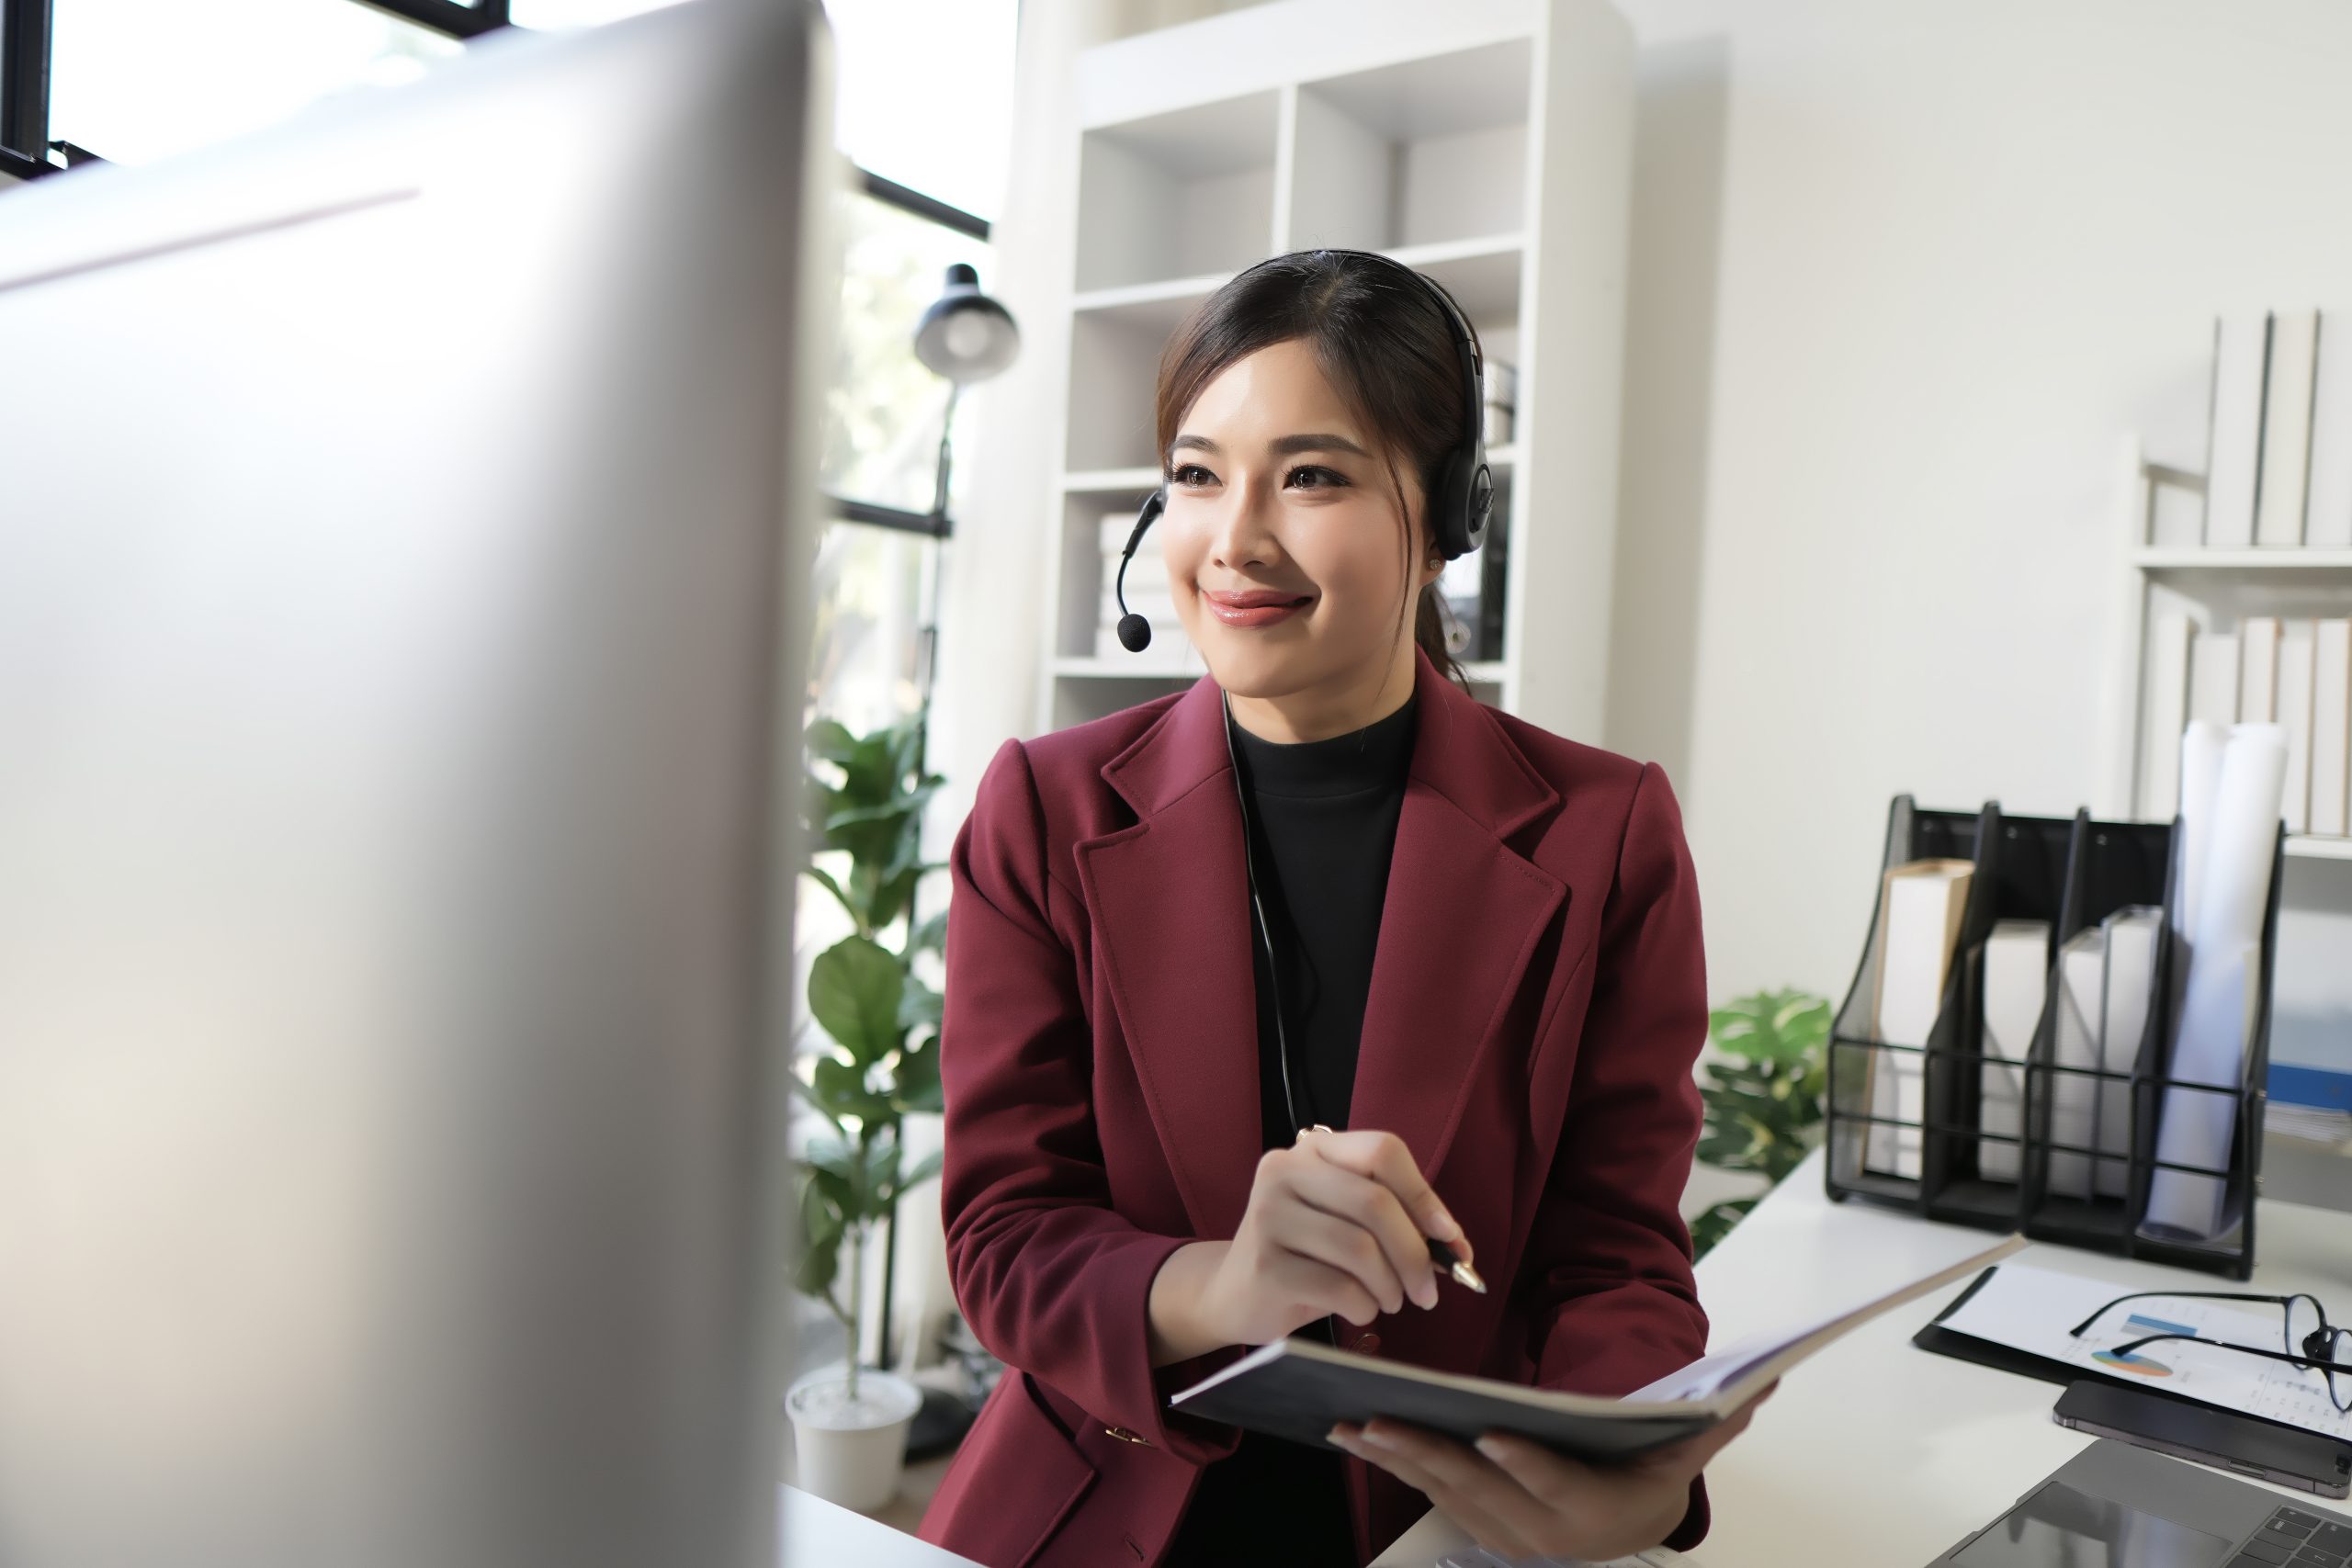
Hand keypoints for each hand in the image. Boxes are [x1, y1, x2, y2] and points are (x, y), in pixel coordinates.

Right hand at [1195, 1127, 1469, 1347]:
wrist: (1235, 1293)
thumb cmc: (1306, 1256)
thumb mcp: (1348, 1225)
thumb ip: (1397, 1223)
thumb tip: (1457, 1247)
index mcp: (1313, 1151)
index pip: (1383, 1151)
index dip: (1423, 1195)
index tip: (1449, 1237)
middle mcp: (1284, 1171)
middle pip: (1375, 1202)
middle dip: (1416, 1254)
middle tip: (1429, 1292)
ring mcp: (1269, 1216)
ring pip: (1361, 1248)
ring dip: (1392, 1285)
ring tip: (1391, 1300)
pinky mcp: (1265, 1264)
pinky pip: (1340, 1287)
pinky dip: (1366, 1306)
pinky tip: (1361, 1309)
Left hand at [1328, 1380, 1777, 1561]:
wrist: (1629, 1524)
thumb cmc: (1651, 1474)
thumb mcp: (1687, 1451)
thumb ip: (1718, 1421)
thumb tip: (1765, 1382)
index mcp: (1592, 1510)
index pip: (1556, 1484)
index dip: (1525, 1463)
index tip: (1492, 1436)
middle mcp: (1542, 1531)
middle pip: (1480, 1489)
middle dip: (1428, 1454)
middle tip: (1383, 1419)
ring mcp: (1504, 1532)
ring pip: (1442, 1493)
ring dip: (1395, 1459)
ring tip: (1350, 1424)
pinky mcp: (1477, 1525)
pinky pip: (1428, 1493)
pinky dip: (1393, 1465)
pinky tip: (1356, 1435)